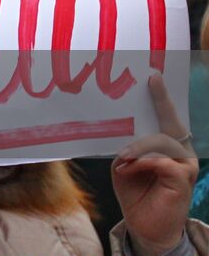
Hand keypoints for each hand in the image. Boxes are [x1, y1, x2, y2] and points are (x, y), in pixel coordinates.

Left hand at [112, 73, 197, 254]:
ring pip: (162, 141)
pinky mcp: (183, 178)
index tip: (154, 75)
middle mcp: (182, 152)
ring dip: (137, 148)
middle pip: (169, 123)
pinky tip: (129, 170)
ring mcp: (185, 165)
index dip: (162, 97)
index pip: (167, 118)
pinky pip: (161, 161)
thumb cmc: (135, 191)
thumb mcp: (126, 163)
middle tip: (150, 81)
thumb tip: (116, 122)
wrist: (144, 226)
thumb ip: (127, 144)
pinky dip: (142, 163)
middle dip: (160, 101)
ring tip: (122, 160)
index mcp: (169, 146)